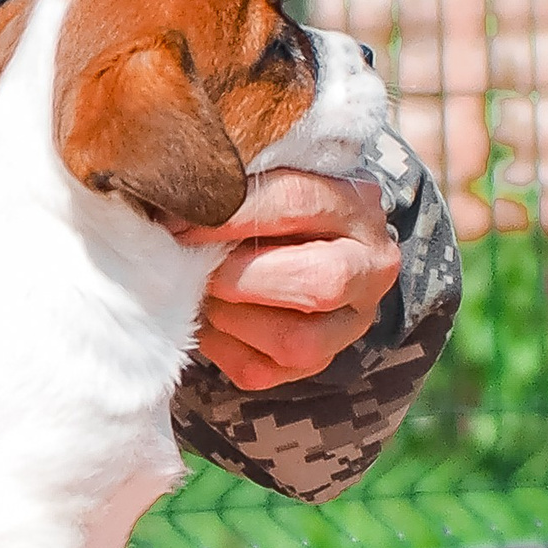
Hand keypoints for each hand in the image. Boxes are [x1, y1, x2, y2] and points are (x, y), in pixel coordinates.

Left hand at [180, 170, 399, 391]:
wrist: (291, 241)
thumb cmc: (267, 204)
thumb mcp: (261, 177)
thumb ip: (232, 183)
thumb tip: (177, 203)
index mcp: (358, 207)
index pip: (296, 203)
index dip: (230, 215)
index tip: (179, 220)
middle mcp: (370, 269)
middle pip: (321, 283)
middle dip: (243, 277)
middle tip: (197, 264)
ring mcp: (349, 324)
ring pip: (294, 341)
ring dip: (231, 316)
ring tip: (203, 289)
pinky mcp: (315, 363)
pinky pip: (260, 370)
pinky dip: (220, 345)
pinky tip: (208, 315)